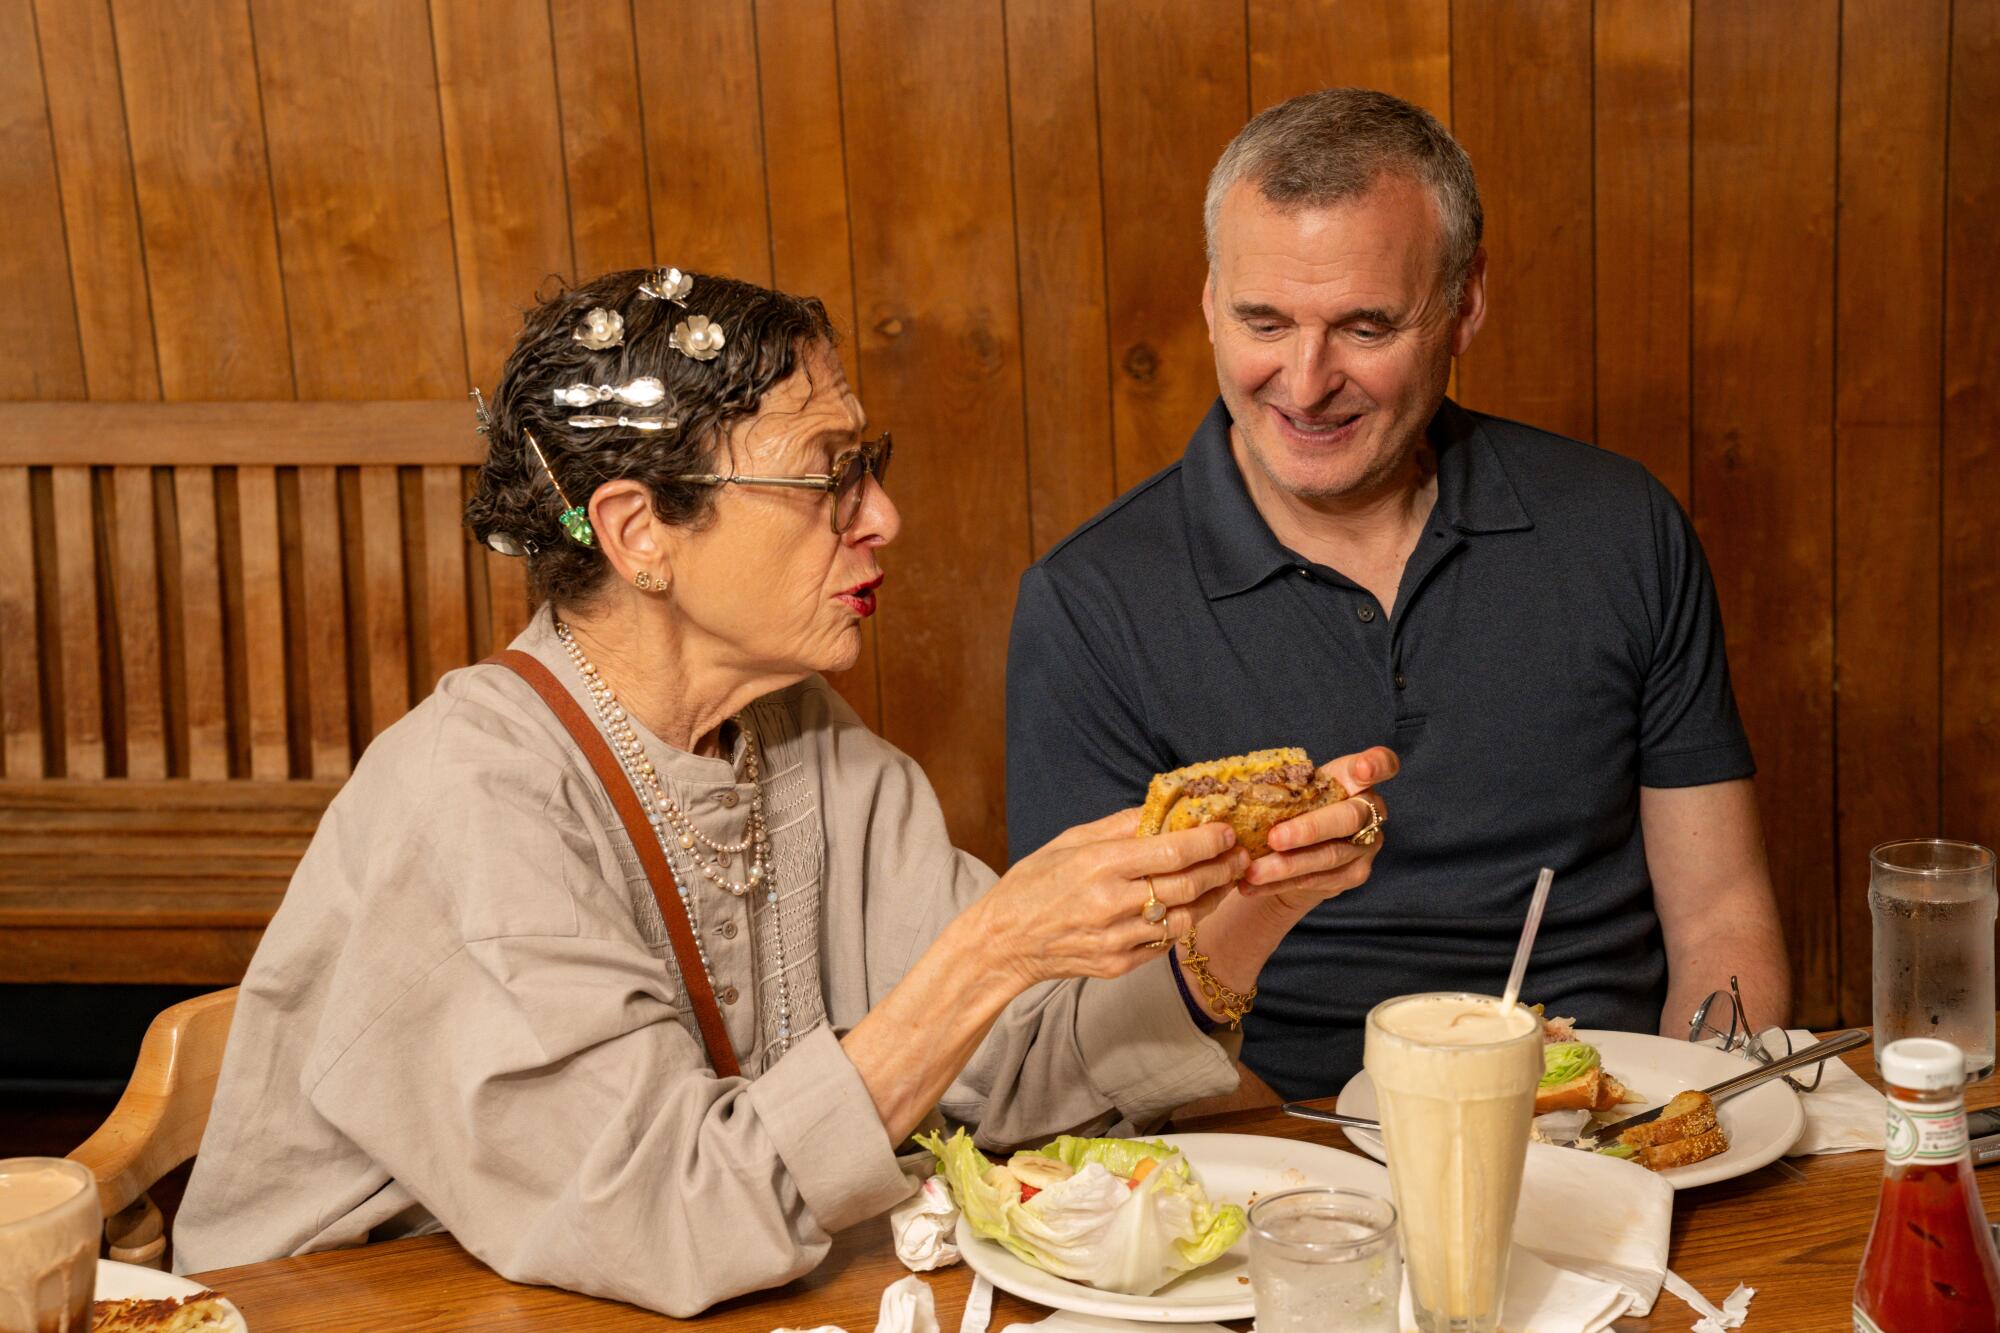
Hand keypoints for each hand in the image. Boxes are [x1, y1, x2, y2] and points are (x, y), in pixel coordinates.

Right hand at [972, 809, 1251, 987]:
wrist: (1003, 942)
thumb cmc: (1033, 883)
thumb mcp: (1070, 841)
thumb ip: (1120, 825)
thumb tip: (1164, 808)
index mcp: (1100, 865)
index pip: (1173, 851)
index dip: (1210, 841)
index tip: (1228, 831)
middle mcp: (1112, 903)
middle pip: (1189, 886)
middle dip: (1223, 868)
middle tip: (1240, 855)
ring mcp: (1117, 939)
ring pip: (1185, 918)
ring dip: (1213, 898)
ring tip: (1225, 881)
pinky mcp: (1118, 965)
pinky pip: (1164, 942)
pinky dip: (1183, 922)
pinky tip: (1191, 906)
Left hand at [1238, 746, 1398, 913]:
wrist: (1300, 849)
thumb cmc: (1294, 808)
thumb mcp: (1290, 790)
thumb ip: (1281, 784)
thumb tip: (1233, 787)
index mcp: (1355, 780)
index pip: (1381, 765)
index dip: (1376, 765)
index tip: (1364, 768)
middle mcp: (1370, 812)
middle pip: (1348, 818)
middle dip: (1309, 829)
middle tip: (1273, 838)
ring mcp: (1365, 846)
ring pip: (1328, 856)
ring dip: (1287, 865)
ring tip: (1251, 871)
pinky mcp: (1354, 875)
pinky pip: (1315, 881)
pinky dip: (1279, 884)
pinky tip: (1252, 886)